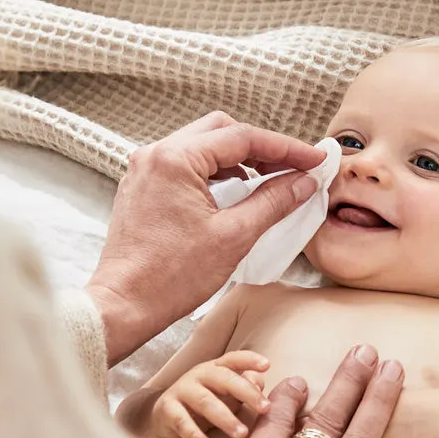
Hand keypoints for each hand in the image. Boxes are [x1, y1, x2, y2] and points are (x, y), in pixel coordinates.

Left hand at [87, 113, 324, 365]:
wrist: (124, 306)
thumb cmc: (169, 277)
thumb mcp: (234, 236)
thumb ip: (273, 202)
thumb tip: (303, 182)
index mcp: (175, 159)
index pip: (242, 137)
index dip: (286, 148)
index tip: (314, 159)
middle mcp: (155, 155)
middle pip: (220, 131)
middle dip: (261, 148)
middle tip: (293, 168)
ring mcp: (145, 171)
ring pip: (202, 148)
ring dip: (238, 161)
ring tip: (269, 183)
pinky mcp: (142, 189)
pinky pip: (185, 167)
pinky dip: (214, 174)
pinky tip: (235, 194)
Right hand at [152, 351, 270, 437]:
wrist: (167, 420)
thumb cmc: (205, 404)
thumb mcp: (227, 396)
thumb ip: (246, 388)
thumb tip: (260, 383)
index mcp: (215, 368)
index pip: (233, 359)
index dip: (249, 360)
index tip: (267, 365)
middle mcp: (198, 375)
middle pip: (223, 378)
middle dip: (245, 392)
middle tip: (265, 408)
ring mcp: (181, 390)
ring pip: (205, 401)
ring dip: (225, 418)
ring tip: (242, 434)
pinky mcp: (167, 409)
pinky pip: (182, 422)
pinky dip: (195, 435)